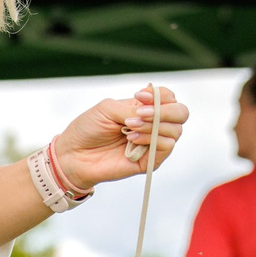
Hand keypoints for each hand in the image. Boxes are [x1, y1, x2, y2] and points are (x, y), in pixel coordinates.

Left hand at [50, 85, 186, 188]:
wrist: (74, 154)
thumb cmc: (88, 129)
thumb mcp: (109, 109)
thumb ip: (133, 108)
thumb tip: (153, 112)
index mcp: (144, 109)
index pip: (169, 98)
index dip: (161, 95)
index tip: (139, 96)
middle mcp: (153, 125)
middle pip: (181, 113)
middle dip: (166, 110)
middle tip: (141, 113)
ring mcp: (152, 144)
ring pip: (175, 131)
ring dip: (154, 125)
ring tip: (129, 128)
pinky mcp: (150, 161)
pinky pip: (166, 148)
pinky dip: (152, 140)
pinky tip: (132, 139)